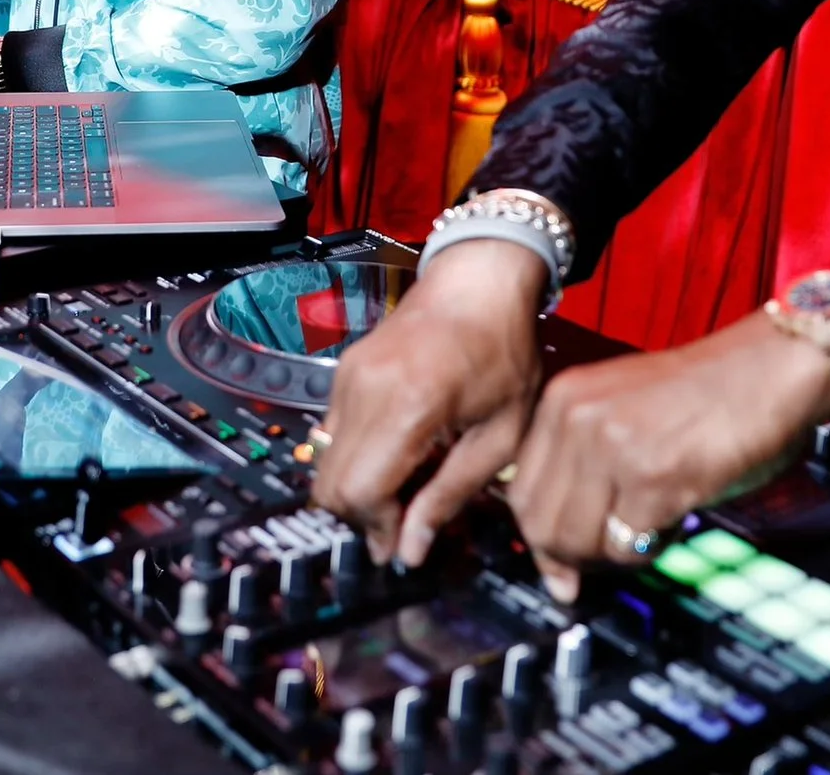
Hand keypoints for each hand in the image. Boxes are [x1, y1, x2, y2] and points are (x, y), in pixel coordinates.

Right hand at [312, 239, 548, 567]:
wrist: (480, 280)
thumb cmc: (504, 349)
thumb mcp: (500, 433)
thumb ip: (452, 494)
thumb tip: (412, 549)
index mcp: (410, 404)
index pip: (361, 492)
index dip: (379, 530)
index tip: (403, 547)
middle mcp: (366, 389)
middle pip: (330, 486)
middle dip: (363, 517)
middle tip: (404, 525)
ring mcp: (347, 377)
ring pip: (324, 464)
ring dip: (357, 490)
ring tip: (406, 488)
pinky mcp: (343, 372)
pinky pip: (332, 436)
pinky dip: (355, 460)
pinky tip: (397, 456)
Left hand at [507, 313, 829, 600]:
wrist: (772, 366)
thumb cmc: (708, 392)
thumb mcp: (623, 410)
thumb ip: (582, 465)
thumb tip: (557, 555)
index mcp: (564, 398)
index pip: (521, 492)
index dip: (541, 538)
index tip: (558, 564)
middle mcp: (579, 417)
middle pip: (541, 524)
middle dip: (571, 556)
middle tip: (608, 555)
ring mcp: (614, 446)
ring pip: (577, 541)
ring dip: (611, 554)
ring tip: (645, 529)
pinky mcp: (654, 476)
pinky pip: (628, 546)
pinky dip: (649, 549)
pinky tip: (670, 522)